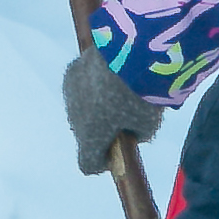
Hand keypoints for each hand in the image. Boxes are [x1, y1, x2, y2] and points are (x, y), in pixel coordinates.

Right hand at [64, 48, 165, 178]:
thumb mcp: (149, 123)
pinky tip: (110, 76)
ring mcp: (70, 94)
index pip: (89, 164)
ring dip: (96, 107)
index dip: (104, 162)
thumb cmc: (141, 94)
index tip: (119, 153)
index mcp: (91, 138)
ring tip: (119, 93)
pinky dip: (93, 86)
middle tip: (125, 119)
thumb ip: (139, 134)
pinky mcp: (71, 71)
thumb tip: (134, 132)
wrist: (128, 54)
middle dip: (102, 131)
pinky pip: (81, 87)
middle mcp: (75, 119)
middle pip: (86, 134)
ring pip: (82, 110)